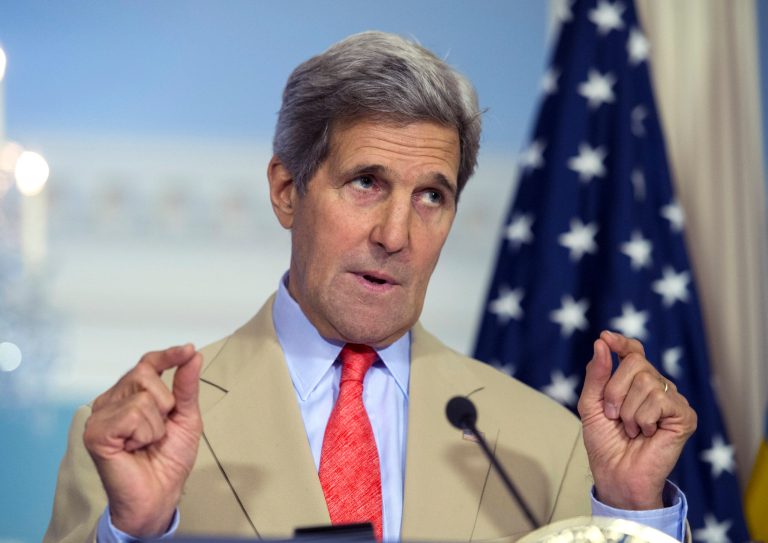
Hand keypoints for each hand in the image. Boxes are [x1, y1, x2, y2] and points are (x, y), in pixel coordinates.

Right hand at [83, 344, 202, 536]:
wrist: (160, 494)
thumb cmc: (169, 458)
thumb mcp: (185, 417)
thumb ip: (186, 386)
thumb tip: (192, 355)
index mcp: (128, 396)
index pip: (146, 364)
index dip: (168, 355)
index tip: (188, 349)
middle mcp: (110, 401)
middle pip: (144, 374)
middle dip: (164, 403)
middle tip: (159, 430)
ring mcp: (100, 416)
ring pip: (141, 397)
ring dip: (156, 424)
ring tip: (146, 442)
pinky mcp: (96, 432)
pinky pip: (133, 415)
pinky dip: (144, 433)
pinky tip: (135, 448)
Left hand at [577, 331, 696, 509]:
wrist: (616, 474)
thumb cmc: (605, 443)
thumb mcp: (590, 404)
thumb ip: (596, 374)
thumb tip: (602, 343)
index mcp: (635, 383)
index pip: (633, 352)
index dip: (621, 342)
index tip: (605, 338)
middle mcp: (656, 387)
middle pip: (636, 362)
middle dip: (614, 389)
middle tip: (613, 415)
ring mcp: (671, 400)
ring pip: (646, 381)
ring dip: (628, 410)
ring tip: (631, 429)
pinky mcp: (684, 415)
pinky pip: (659, 400)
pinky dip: (644, 419)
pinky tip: (647, 434)